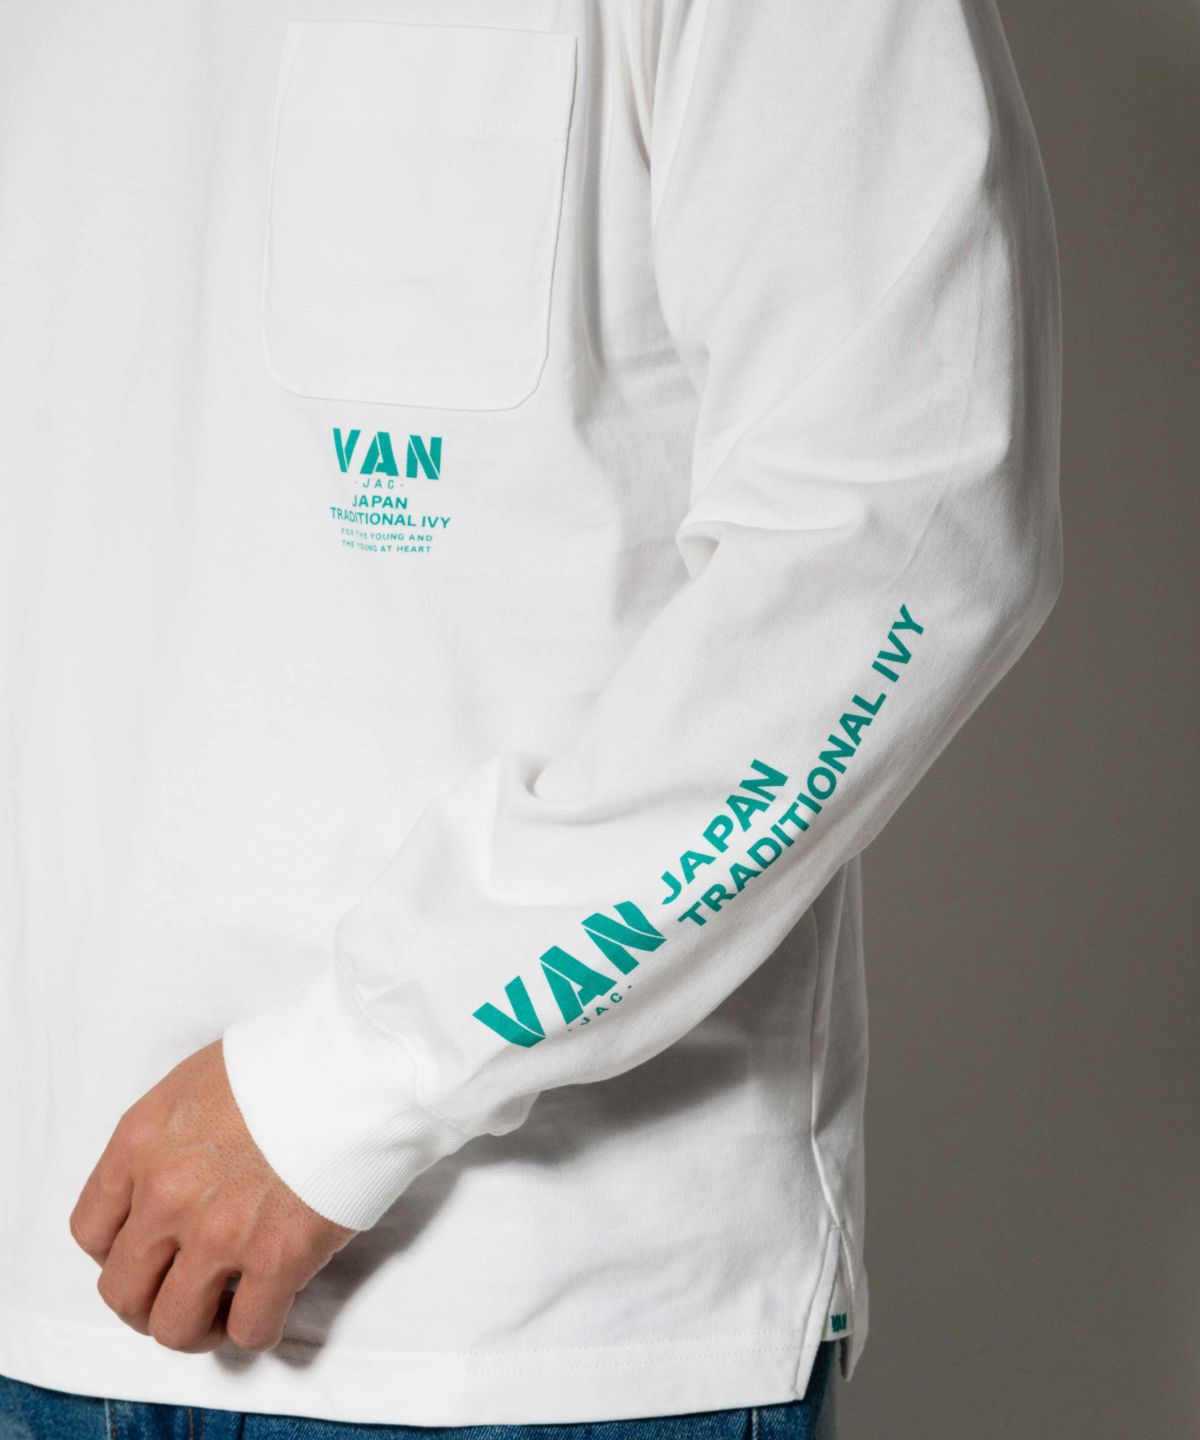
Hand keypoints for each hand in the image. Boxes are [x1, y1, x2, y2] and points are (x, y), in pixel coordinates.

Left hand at [69, 1038, 358, 1353]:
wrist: (357, 1062)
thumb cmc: (291, 1058)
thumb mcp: (201, 1080)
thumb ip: (171, 1137)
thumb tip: (178, 1173)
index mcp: (141, 1142)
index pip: (91, 1231)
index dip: (118, 1253)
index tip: (149, 1252)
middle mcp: (167, 1194)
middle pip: (123, 1291)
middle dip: (150, 1301)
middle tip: (183, 1290)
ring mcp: (219, 1231)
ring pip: (174, 1327)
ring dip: (197, 1327)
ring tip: (223, 1309)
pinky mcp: (278, 1258)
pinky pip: (249, 1329)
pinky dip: (257, 1328)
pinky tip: (271, 1303)